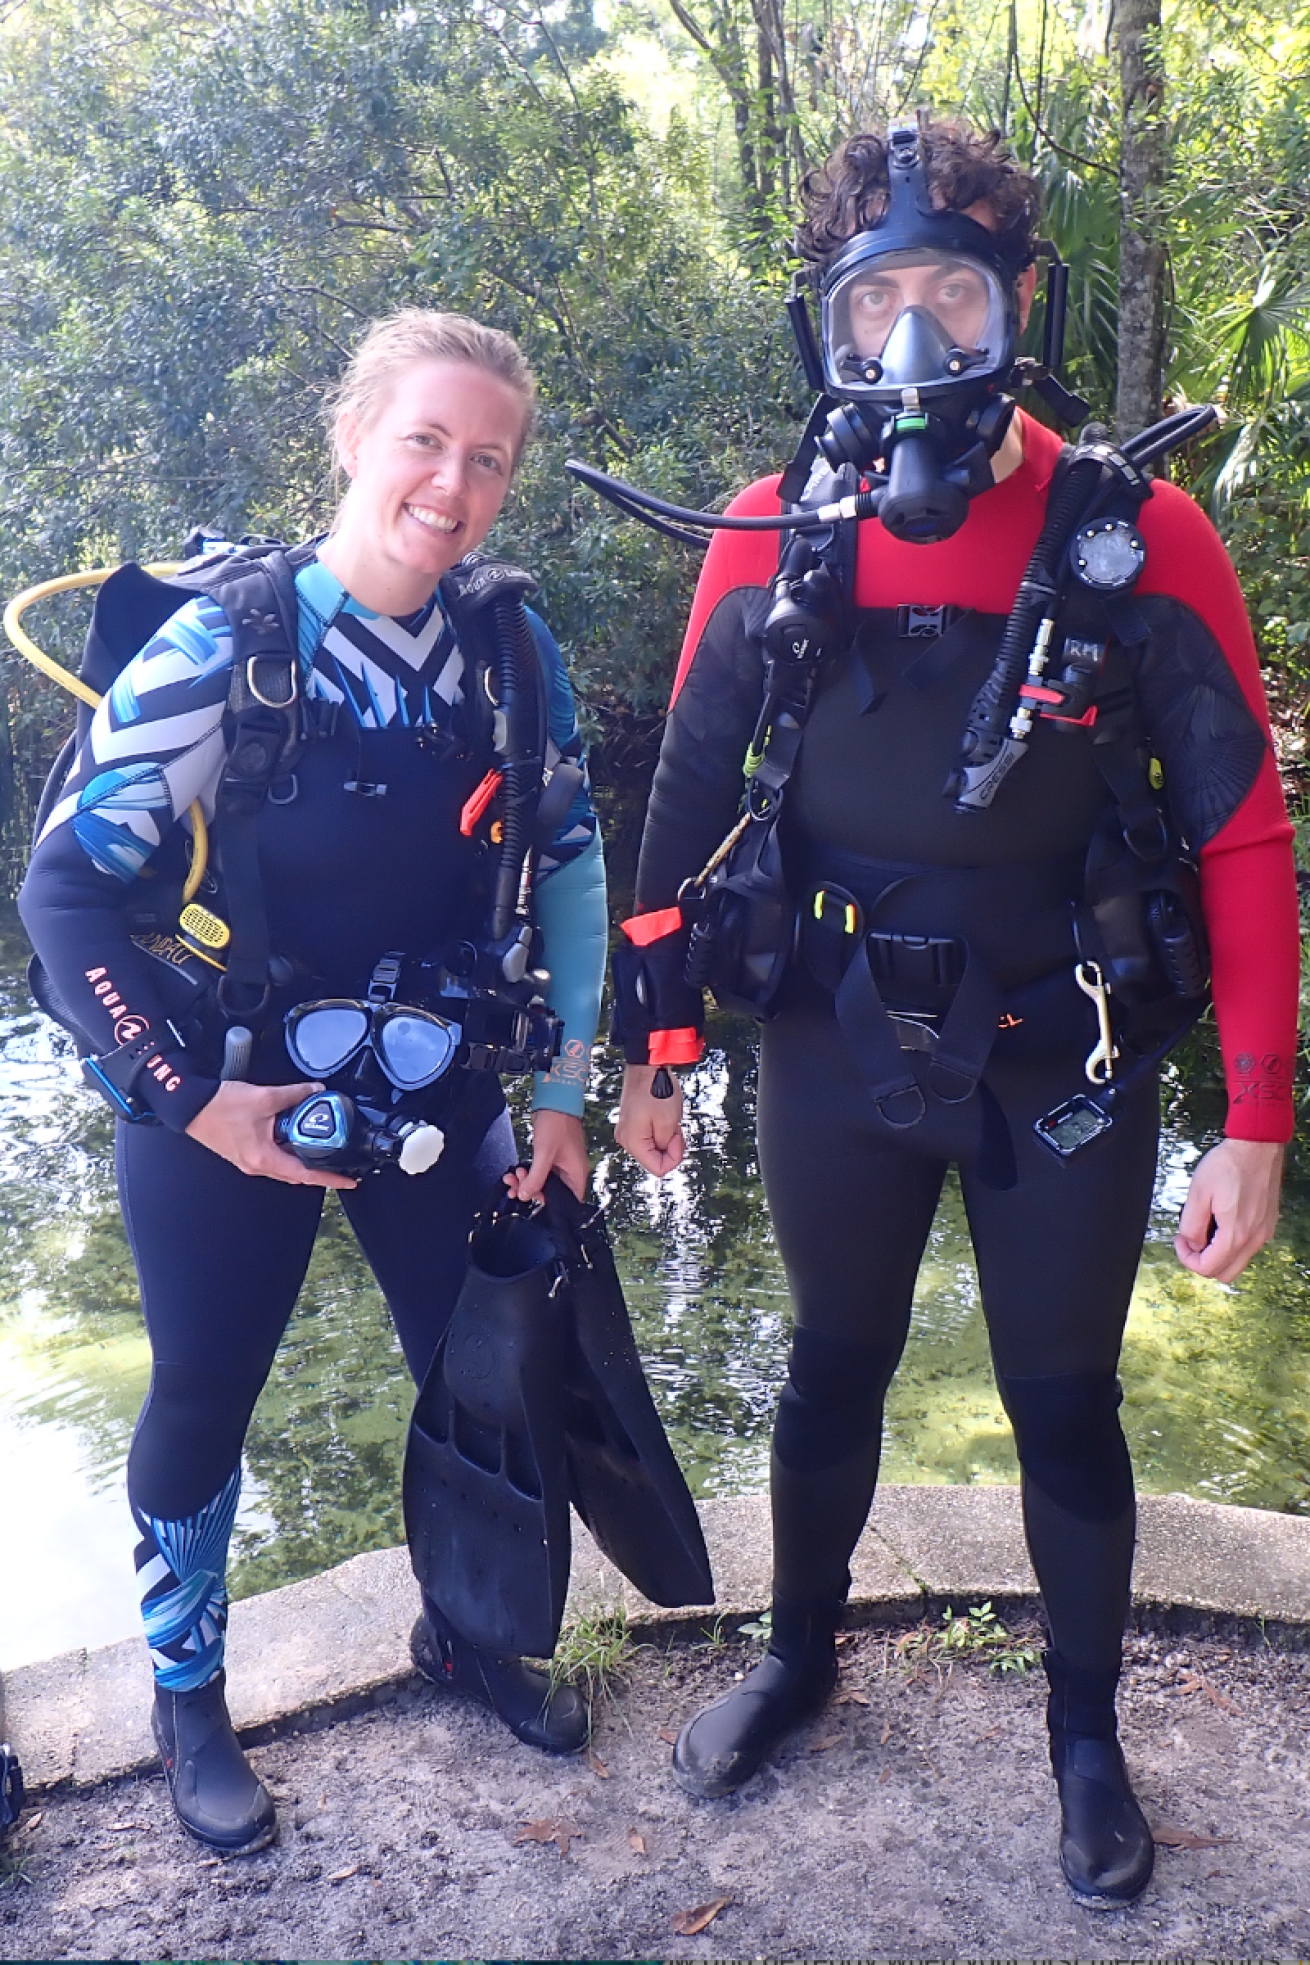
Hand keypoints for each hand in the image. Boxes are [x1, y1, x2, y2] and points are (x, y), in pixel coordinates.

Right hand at [185, 1080, 357, 1188]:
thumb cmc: (218, 1107)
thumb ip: (294, 1094)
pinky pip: (273, 1156)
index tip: (348, 1182)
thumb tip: (316, 1090)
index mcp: (264, 1159)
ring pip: (284, 1165)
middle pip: (296, 1174)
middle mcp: (256, 1165)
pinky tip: (294, 1137)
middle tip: (341, 1167)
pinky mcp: (243, 1151)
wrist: (189, 1105)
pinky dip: (288, 1151)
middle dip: (320, 1172)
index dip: (330, 1179)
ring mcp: (248, 1160)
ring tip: (323, 1151)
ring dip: (303, 1160)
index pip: (305, 1175)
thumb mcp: (264, 1097)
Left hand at [504, 1108, 588, 1202]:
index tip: (532, 1200)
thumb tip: (525, 1197)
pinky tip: (517, 1171)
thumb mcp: (544, 1154)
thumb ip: (535, 1178)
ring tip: (512, 1178)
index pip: (569, 1202)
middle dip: (532, 1192)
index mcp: (576, 1174)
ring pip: (543, 1183)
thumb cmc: (557, 1124)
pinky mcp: (551, 1158)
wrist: (555, 1101)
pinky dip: (528, 1174)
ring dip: (526, 1183)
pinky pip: (539, 1172)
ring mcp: (561, 1165)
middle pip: (552, 1194)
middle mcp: (570, 1172)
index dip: (550, 1205)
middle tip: (516, 1187)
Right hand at [615, 1063, 684, 1177]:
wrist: (647, 1067)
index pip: (658, 1169)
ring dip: (666, 1136)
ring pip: (654, 1147)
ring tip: (667, 1117)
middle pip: (654, 1158)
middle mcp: (626, 1139)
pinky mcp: (632, 1123)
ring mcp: (627, 1131)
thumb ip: (667, 1146)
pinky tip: (662, 1114)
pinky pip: (650, 1135)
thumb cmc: (657, 1089)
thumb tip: (664, 1153)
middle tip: (674, 1125)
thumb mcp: (669, 1122)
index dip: (674, 1157)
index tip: (677, 1137)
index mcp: (633, 1143)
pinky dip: (660, 1129)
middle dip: (669, 1146)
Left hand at [1174, 1137, 1284, 1282]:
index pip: (1208, 1268)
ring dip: (1218, 1254)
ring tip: (1205, 1228)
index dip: (1187, 1259)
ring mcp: (1264, 1232)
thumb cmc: (1228, 1164)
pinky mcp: (1268, 1223)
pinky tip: (1221, 1223)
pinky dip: (1232, 1244)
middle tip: (1190, 1241)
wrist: (1256, 1146)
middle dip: (1203, 1262)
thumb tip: (1191, 1244)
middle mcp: (1254, 1238)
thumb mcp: (1197, 1193)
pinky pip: (1248, 1247)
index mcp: (1235, 1234)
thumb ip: (1191, 1225)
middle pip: (1226, 1273)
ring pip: (1238, 1262)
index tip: (1180, 1240)